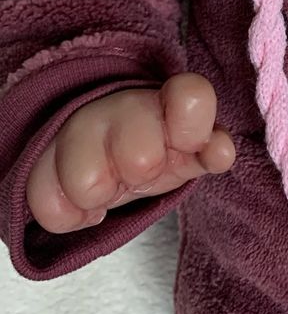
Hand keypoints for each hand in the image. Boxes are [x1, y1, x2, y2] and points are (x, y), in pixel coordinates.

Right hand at [26, 73, 234, 233]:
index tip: (188, 144)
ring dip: (101, 195)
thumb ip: (210, 149)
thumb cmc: (157, 148)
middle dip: (144, 174)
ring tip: (109, 184)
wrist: (104, 148)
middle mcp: (120, 111)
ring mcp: (78, 134)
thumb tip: (220, 152)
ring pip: (88, 185)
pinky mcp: (41, 167)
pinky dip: (71, 216)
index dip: (191, 123)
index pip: (190, 97)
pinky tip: (84, 204)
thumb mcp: (190, 149)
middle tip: (139, 171)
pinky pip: (50, 208)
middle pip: (140, 159)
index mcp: (167, 103)